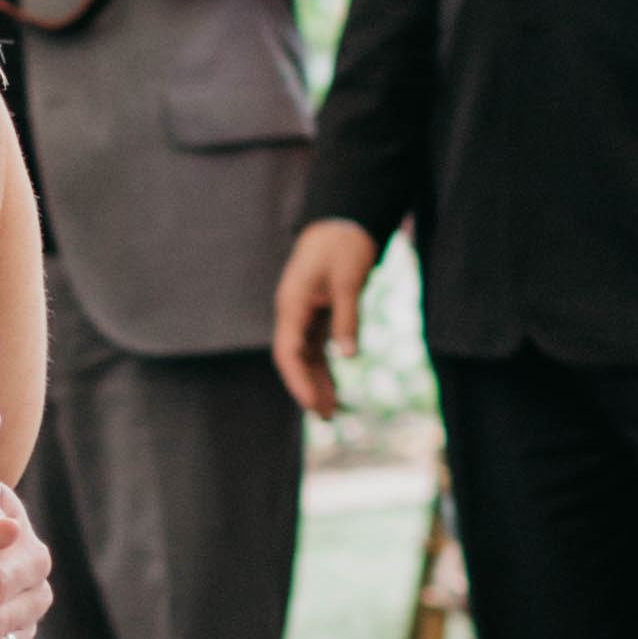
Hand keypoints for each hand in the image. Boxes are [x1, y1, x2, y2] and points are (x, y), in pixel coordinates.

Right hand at [272, 215, 377, 419]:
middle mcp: (293, 312)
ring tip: (334, 413)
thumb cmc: (344, 245)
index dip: (298, 380)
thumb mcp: (349, 281)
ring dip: (318, 383)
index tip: (312, 404)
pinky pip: (318, 347)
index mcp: (292, 303)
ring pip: (306, 357)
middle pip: (295, 359)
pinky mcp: (317, 313)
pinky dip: (327, 368)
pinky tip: (337, 389)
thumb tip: (348, 356)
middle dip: (308, 389)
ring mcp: (303, 313)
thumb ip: (347, 319)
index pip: (288, 351)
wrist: (343, 219)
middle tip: (326, 418)